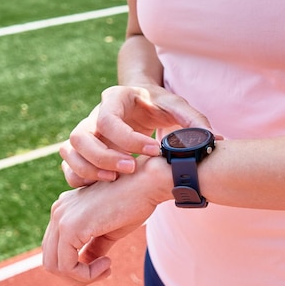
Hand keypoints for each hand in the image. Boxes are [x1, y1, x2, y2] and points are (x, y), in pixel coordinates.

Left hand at [42, 156, 169, 285]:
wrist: (147, 183)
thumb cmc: (134, 202)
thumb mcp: (109, 230)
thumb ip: (93, 247)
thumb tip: (85, 266)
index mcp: (65, 209)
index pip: (56, 250)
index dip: (76, 268)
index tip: (104, 267)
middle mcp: (58, 211)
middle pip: (51, 261)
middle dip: (76, 276)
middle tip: (104, 273)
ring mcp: (61, 218)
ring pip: (55, 267)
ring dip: (83, 277)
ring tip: (107, 268)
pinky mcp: (70, 227)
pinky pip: (68, 267)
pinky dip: (87, 274)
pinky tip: (107, 264)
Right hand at [60, 85, 212, 186]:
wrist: (142, 101)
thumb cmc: (159, 104)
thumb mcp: (177, 107)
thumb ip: (194, 121)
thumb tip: (215, 139)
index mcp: (114, 99)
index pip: (109, 119)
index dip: (128, 139)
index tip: (153, 150)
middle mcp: (93, 114)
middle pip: (80, 136)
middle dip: (103, 157)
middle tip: (129, 169)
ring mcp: (85, 132)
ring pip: (70, 151)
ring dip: (88, 169)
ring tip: (115, 180)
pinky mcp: (83, 149)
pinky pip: (69, 165)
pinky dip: (80, 178)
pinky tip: (104, 186)